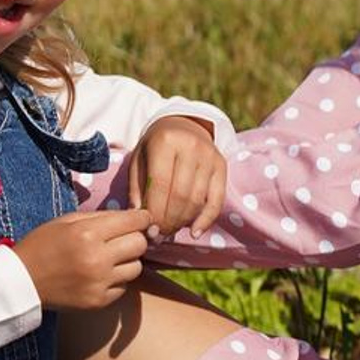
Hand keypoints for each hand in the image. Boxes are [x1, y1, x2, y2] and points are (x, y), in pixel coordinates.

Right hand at [13, 207, 153, 310]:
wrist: (19, 282)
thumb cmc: (42, 246)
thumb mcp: (66, 221)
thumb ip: (101, 217)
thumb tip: (136, 216)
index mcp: (87, 233)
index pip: (134, 221)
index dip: (142, 218)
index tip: (142, 219)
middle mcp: (97, 258)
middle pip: (140, 244)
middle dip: (135, 238)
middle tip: (121, 240)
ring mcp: (99, 282)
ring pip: (136, 267)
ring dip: (127, 261)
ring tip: (108, 259)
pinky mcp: (99, 301)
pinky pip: (124, 287)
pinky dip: (116, 280)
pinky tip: (98, 276)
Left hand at [127, 115, 226, 237]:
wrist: (183, 125)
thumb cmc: (155, 147)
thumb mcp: (139, 159)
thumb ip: (137, 188)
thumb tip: (140, 218)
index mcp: (165, 141)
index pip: (161, 184)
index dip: (155, 210)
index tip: (148, 229)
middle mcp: (191, 146)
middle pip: (180, 194)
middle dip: (169, 220)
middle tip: (159, 234)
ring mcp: (210, 156)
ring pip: (197, 199)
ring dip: (183, 221)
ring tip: (170, 230)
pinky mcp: (222, 166)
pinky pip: (217, 200)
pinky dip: (206, 220)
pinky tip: (194, 232)